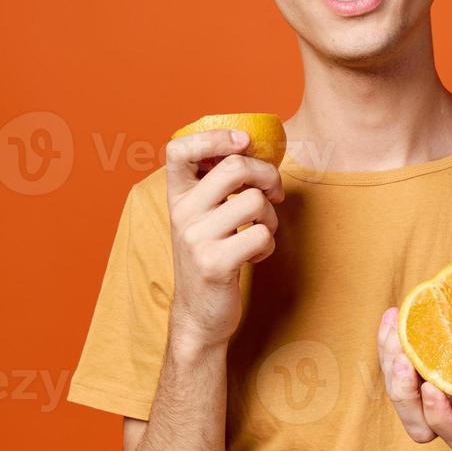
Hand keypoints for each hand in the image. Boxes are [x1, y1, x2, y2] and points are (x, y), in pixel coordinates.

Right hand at [164, 129, 283, 350]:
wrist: (198, 313)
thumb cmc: (210, 255)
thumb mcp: (203, 216)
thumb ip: (217, 184)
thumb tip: (252, 145)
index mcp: (177, 196)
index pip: (179, 149)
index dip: (214, 137)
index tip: (243, 142)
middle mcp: (182, 213)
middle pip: (235, 167)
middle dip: (268, 175)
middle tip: (274, 192)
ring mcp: (196, 239)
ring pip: (256, 201)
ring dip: (270, 216)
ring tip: (259, 231)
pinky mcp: (215, 263)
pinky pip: (262, 235)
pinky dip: (268, 245)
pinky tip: (255, 256)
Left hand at [377, 280, 451, 450]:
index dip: (443, 420)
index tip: (433, 388)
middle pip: (419, 426)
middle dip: (405, 396)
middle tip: (405, 359)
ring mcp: (428, 389)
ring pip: (399, 397)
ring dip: (389, 367)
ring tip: (396, 330)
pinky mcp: (410, 369)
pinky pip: (390, 367)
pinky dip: (387, 343)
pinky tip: (393, 315)